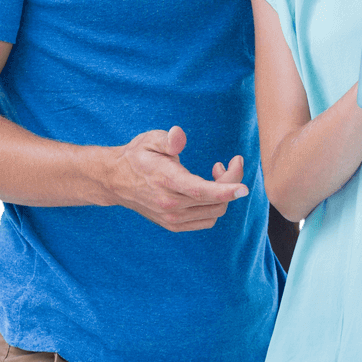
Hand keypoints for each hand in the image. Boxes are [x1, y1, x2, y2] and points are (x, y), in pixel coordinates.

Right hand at [107, 125, 247, 231]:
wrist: (115, 181)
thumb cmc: (138, 156)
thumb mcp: (150, 140)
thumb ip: (168, 139)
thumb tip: (179, 136)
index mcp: (166, 181)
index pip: (201, 191)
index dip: (226, 190)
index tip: (245, 188)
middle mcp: (170, 205)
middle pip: (215, 201)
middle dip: (230, 182)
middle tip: (228, 163)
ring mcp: (172, 218)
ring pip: (214, 212)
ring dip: (224, 194)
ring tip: (215, 174)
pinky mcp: (174, 225)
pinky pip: (207, 221)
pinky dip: (215, 206)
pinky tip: (208, 190)